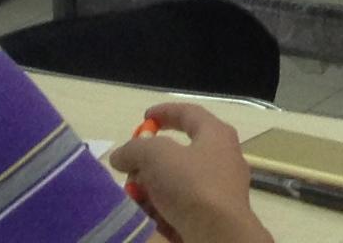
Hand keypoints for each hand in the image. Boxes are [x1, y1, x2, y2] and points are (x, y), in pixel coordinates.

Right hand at [107, 103, 270, 242]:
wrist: (218, 236)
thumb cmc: (192, 185)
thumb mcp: (156, 156)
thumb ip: (135, 149)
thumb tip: (121, 156)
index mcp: (215, 134)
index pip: (189, 113)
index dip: (164, 112)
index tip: (144, 117)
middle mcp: (221, 158)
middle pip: (178, 153)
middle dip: (149, 161)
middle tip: (131, 169)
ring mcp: (218, 189)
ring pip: (176, 182)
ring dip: (151, 188)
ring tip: (135, 197)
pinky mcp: (211, 216)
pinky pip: (181, 206)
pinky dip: (161, 208)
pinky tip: (146, 215)